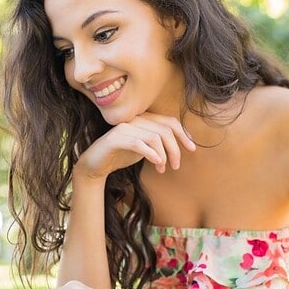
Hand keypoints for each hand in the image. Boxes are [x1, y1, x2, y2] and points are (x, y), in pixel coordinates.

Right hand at [76, 112, 195, 178]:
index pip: (169, 122)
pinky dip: (151, 154)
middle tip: (176, 166)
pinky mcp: (115, 139)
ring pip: (154, 138)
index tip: (192, 149)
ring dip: (163, 155)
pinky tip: (157, 163)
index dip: (183, 134)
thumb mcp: (144, 148)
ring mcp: (124, 128)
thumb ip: (158, 143)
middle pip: (165, 130)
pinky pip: (139, 144)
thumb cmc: (121, 156)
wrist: (95, 165)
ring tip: (162, 168)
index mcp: (143, 119)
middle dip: (175, 149)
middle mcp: (135, 120)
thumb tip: (180, 146)